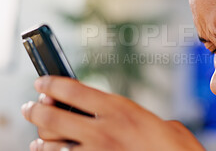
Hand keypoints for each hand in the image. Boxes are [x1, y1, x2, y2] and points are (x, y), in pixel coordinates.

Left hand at [21, 76, 204, 150]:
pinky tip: (48, 149)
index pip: (73, 90)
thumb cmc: (173, 146)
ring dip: (41, 135)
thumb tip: (124, 119)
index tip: (42, 82)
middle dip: (36, 110)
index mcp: (120, 109)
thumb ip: (135, 118)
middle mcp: (103, 130)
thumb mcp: (159, 122)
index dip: (51, 83)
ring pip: (53, 142)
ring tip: (38, 132)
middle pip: (54, 116)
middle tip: (31, 107)